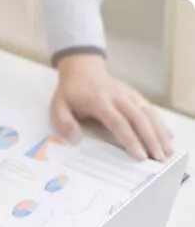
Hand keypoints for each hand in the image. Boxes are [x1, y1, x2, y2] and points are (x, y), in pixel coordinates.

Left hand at [52, 54, 172, 160]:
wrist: (82, 69)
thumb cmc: (70, 93)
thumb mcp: (58, 107)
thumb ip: (64, 123)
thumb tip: (75, 139)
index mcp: (99, 102)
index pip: (118, 122)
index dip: (130, 139)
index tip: (139, 155)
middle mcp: (118, 97)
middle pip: (139, 118)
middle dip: (150, 139)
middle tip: (158, 157)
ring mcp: (128, 95)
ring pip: (148, 113)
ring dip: (159, 132)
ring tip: (167, 150)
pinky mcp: (134, 95)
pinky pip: (149, 108)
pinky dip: (160, 122)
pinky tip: (167, 136)